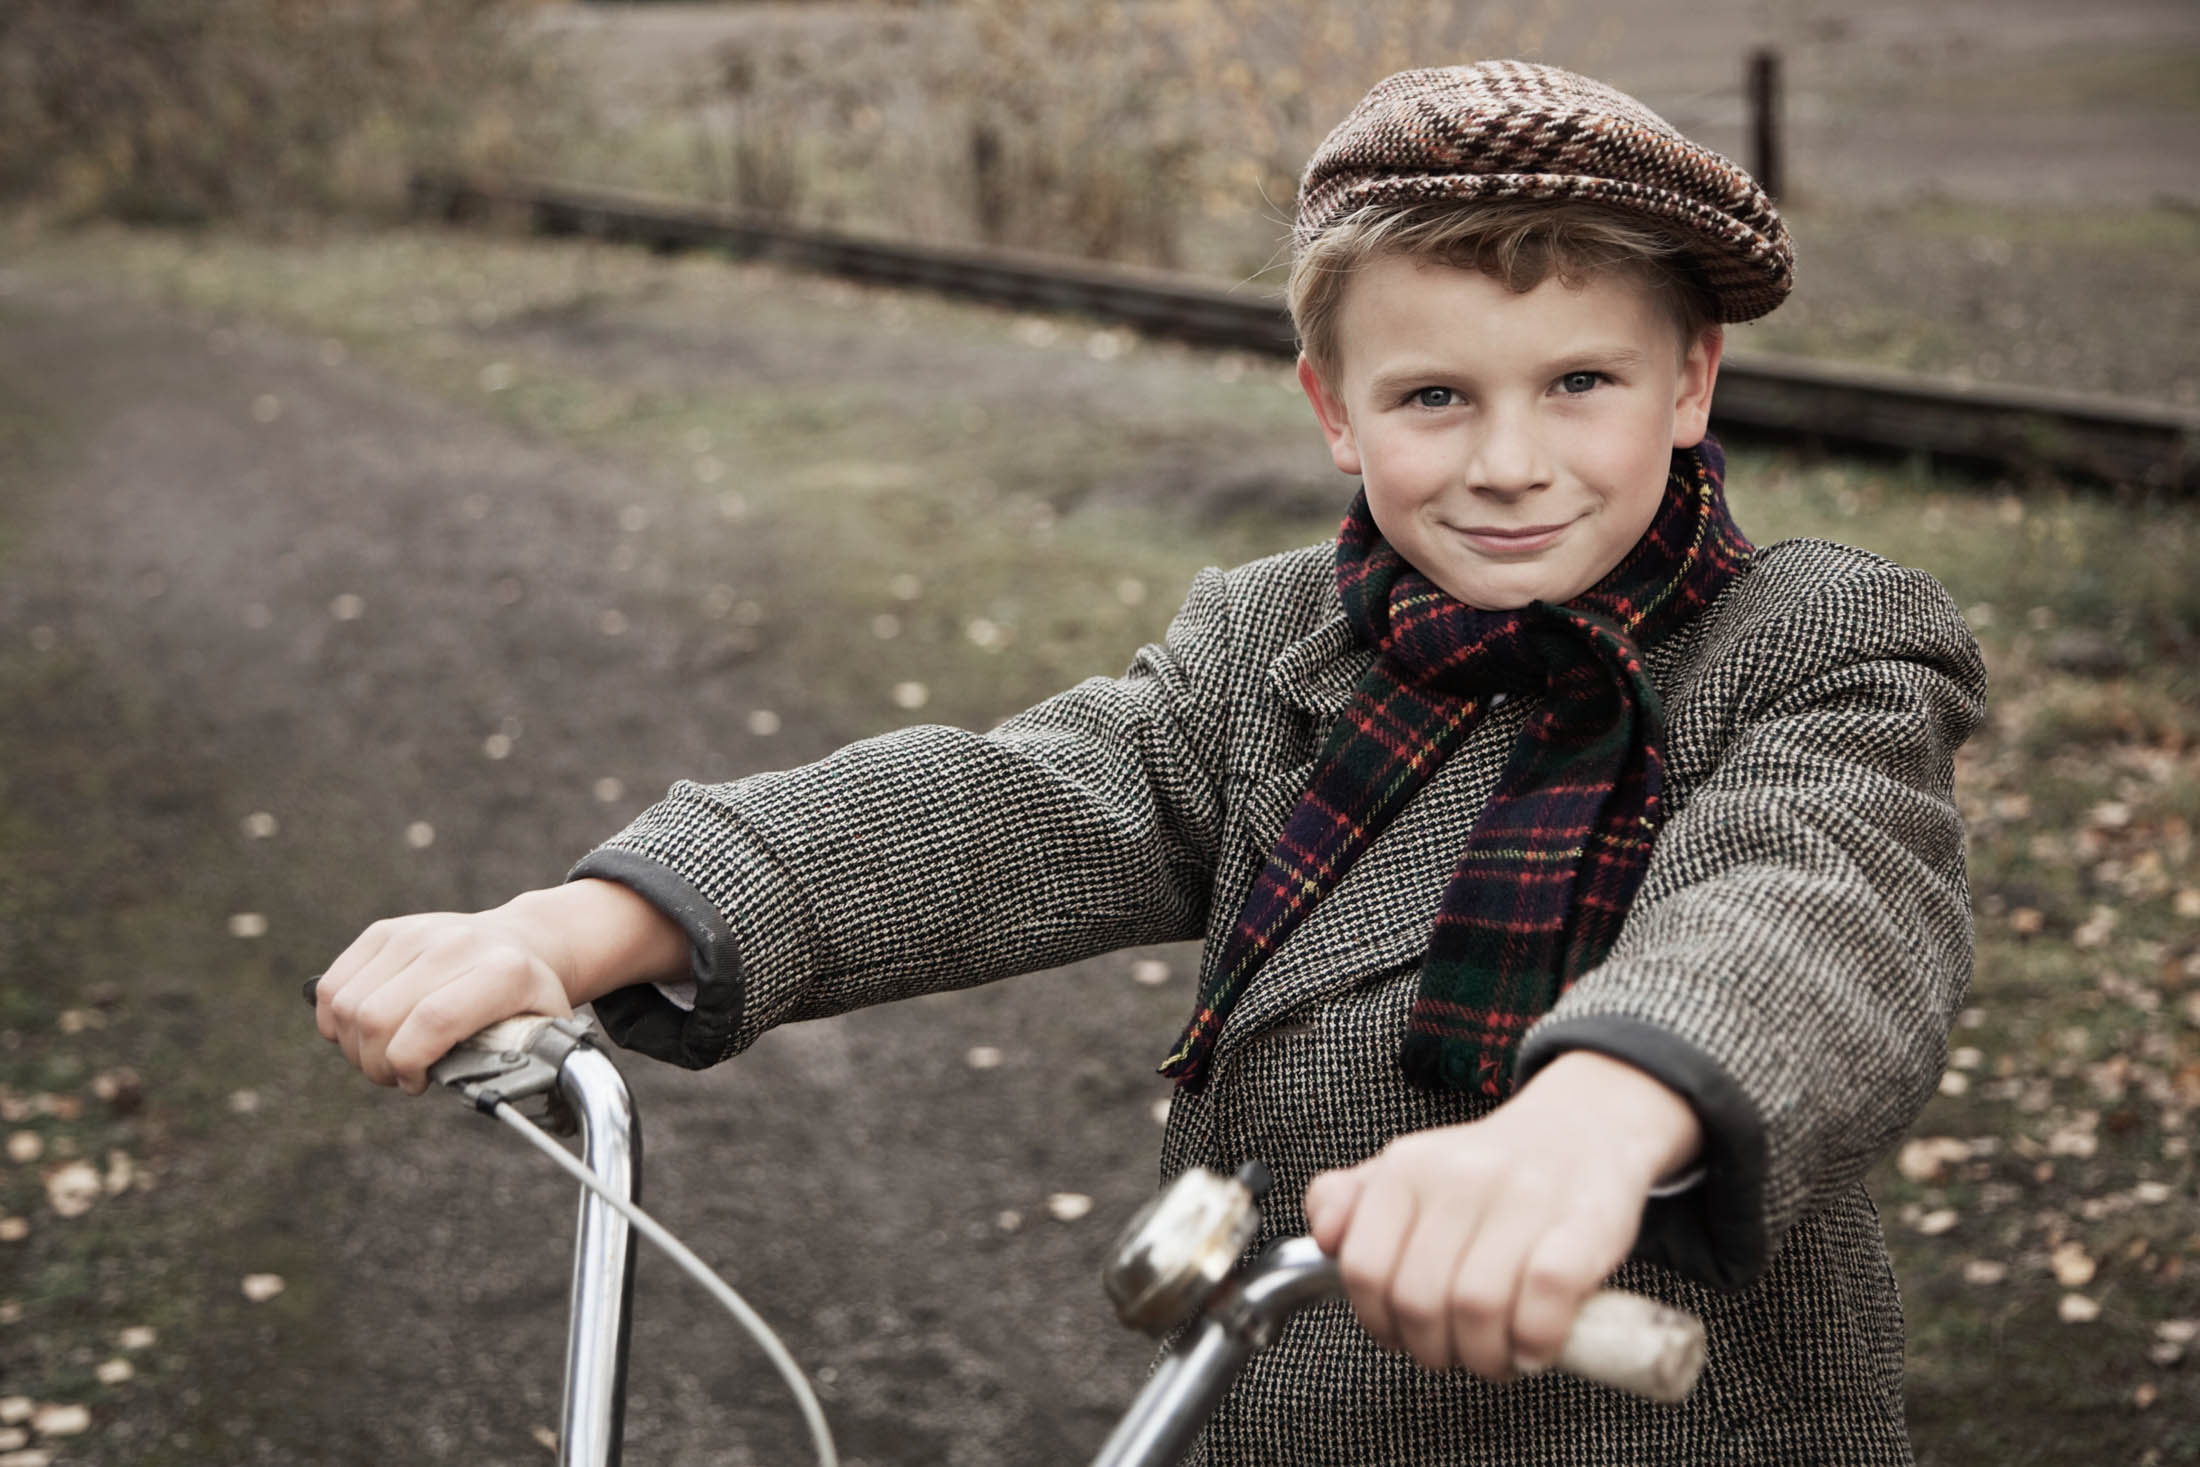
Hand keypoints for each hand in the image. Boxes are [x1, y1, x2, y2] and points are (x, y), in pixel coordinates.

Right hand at [314, 879, 687, 1094]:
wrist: (519, 942)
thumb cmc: (526, 1001)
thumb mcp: (543, 1034)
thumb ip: (526, 1070)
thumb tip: (497, 1102)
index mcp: (504, 972)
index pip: (434, 1021)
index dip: (410, 1064)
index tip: (417, 1083)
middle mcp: (457, 945)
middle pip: (379, 1017)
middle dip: (377, 1065)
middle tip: (398, 1076)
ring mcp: (416, 933)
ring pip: (348, 1004)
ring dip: (355, 1047)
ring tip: (386, 1056)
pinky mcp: (384, 933)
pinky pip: (332, 986)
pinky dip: (335, 1021)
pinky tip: (363, 1034)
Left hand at [1301, 1051, 1699, 1378]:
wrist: (1586, 1126)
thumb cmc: (1491, 1171)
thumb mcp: (1409, 1172)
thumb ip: (1352, 1203)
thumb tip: (1325, 1236)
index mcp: (1408, 1168)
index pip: (1363, 1267)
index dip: (1377, 1322)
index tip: (1401, 1337)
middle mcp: (1460, 1176)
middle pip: (1419, 1300)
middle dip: (1434, 1350)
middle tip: (1456, 1353)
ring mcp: (1524, 1197)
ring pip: (1476, 1307)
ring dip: (1485, 1356)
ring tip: (1497, 1356)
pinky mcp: (1585, 1223)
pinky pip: (1545, 1294)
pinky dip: (1535, 1338)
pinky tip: (1534, 1346)